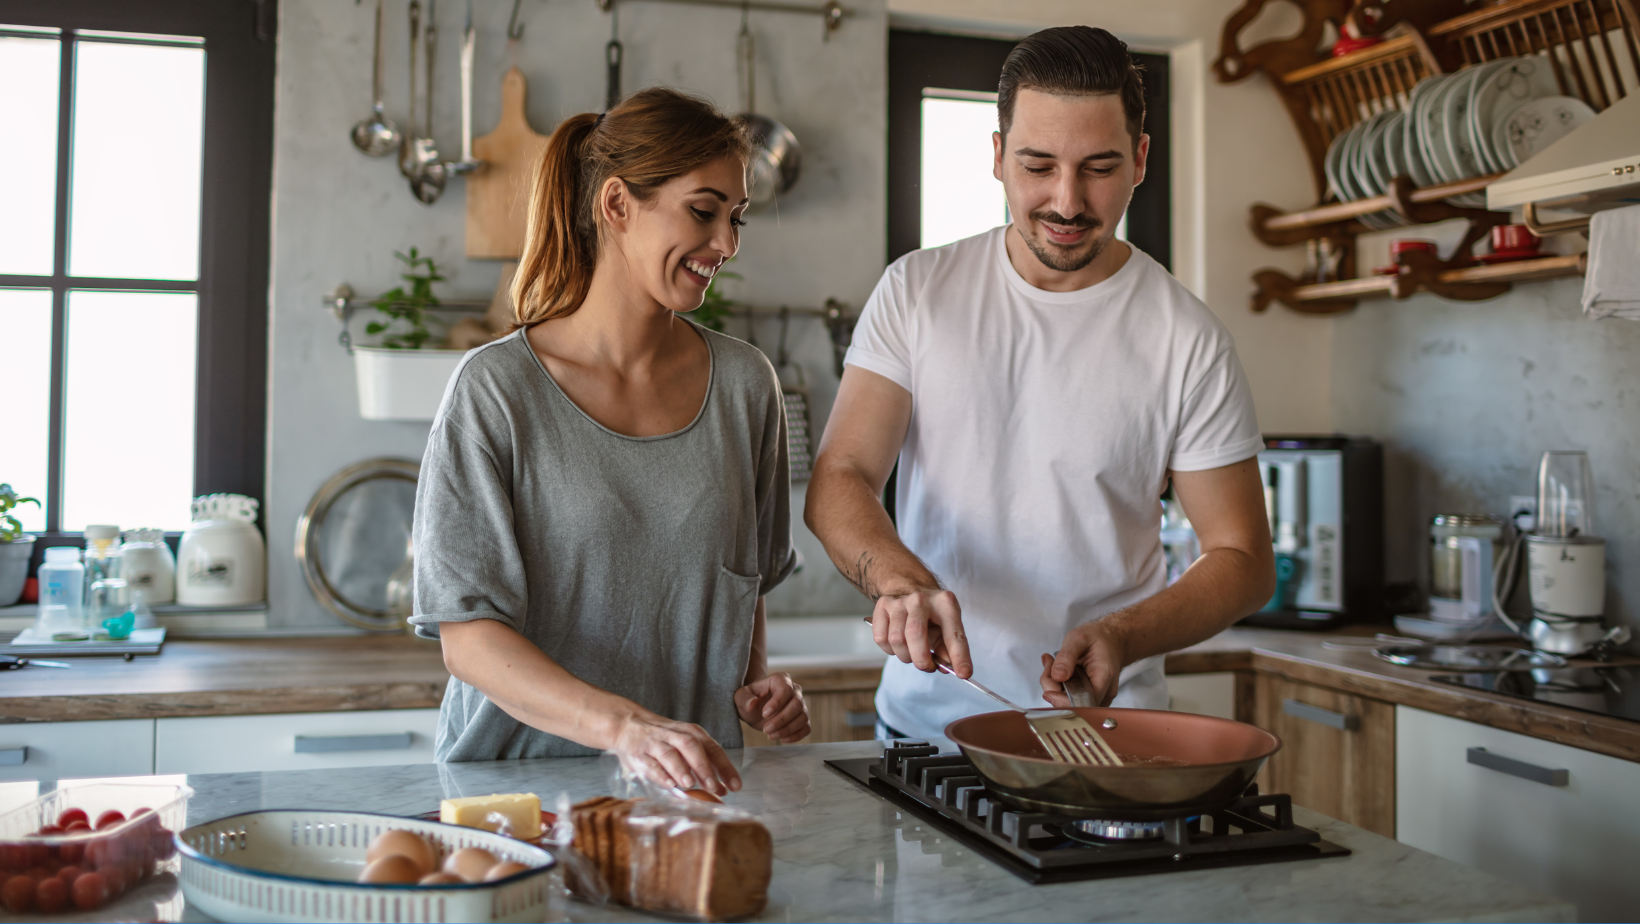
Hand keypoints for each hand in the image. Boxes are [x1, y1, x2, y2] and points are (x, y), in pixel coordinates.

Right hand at [610, 712, 740, 794]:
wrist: (629, 724)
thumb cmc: (664, 740)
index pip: (713, 749)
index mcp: (692, 733)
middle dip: (703, 767)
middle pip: (692, 747)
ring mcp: (656, 743)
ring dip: (681, 769)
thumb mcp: (686, 746)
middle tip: (712, 787)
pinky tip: (668, 784)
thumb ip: (704, 765)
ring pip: (670, 754)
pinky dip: (660, 774)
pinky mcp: (639, 753)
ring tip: (689, 784)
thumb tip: (723, 789)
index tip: (735, 786)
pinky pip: (650, 763)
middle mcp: (675, 736)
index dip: (725, 768)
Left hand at [734, 673, 809, 743]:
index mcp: (781, 680)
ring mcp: (801, 704)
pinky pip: (806, 727)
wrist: (754, 709)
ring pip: (803, 717)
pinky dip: (796, 736)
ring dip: (787, 729)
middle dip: (781, 720)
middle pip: (797, 704)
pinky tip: (782, 739)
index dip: (777, 703)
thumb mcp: (740, 697)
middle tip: (765, 729)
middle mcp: (794, 690)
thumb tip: (752, 704)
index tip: (764, 714)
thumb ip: (745, 698)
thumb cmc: (748, 699)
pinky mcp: (802, 718)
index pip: (785, 689)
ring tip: (770, 735)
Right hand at [870, 589, 971, 677]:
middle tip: (927, 666)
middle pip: (915, 635)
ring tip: (912, 653)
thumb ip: (949, 648)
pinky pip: (881, 639)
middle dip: (921, 660)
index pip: (953, 634)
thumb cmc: (931, 615)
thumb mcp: (947, 626)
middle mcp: (921, 599)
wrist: (909, 588)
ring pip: (896, 639)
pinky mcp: (882, 605)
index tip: (964, 674)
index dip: (959, 656)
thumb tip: (946, 667)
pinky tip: (898, 645)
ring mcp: (899, 601)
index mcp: (945, 603)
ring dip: (905, 656)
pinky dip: (890, 650)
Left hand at [1039, 619, 1128, 707]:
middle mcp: (1104, 691)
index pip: (1084, 702)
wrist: (1112, 639)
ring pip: (1070, 702)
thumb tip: (1058, 677)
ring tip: (1052, 662)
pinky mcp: (1091, 695)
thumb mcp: (1079, 638)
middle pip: (1074, 704)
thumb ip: (1067, 656)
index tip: (1048, 691)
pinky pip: (1071, 697)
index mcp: (1104, 676)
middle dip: (1054, 688)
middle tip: (1048, 664)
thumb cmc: (1098, 638)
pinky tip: (1056, 668)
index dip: (1063, 701)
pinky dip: (1058, 685)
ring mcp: (1099, 696)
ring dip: (1054, 685)